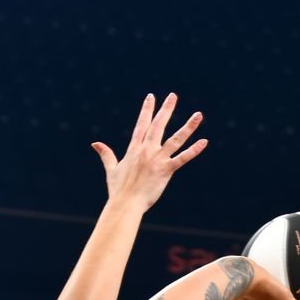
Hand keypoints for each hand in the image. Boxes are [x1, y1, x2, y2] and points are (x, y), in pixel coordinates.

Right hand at [92, 93, 206, 211]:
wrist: (125, 204)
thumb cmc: (118, 190)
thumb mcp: (112, 169)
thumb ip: (106, 155)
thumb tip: (95, 144)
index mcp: (134, 149)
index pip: (142, 124)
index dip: (147, 110)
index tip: (151, 97)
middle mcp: (146, 150)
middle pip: (158, 125)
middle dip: (166, 109)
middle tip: (173, 96)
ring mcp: (157, 159)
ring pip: (176, 139)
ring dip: (188, 126)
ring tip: (199, 115)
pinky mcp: (166, 170)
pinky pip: (182, 158)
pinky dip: (194, 150)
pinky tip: (204, 141)